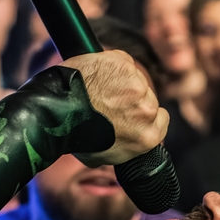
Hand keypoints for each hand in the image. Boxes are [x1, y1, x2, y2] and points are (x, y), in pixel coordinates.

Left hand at [62, 49, 168, 166]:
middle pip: (148, 98)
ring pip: (135, 79)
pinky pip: (122, 61)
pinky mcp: (123, 63)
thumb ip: (126, 147)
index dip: (145, 116)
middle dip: (132, 99)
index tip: (132, 114)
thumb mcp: (108, 157)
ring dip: (120, 82)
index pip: (161, 120)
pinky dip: (111, 65)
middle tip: (108, 102)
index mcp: (149, 136)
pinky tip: (95, 75)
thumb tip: (124, 142)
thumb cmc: (78, 138)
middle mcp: (148, 110)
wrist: (57, 115)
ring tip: (98, 90)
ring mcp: (137, 84)